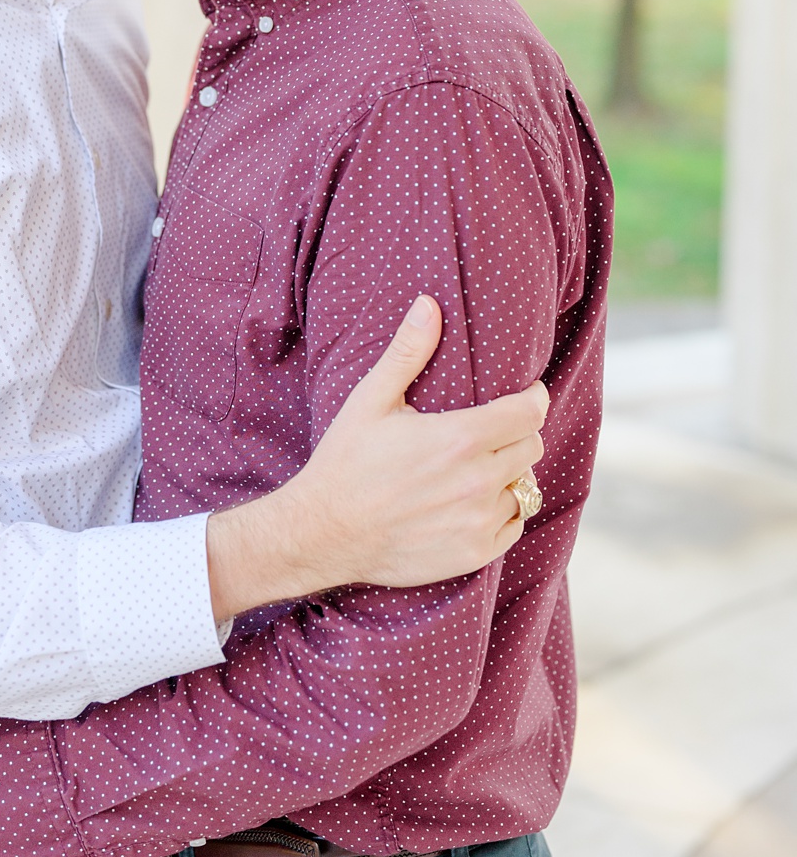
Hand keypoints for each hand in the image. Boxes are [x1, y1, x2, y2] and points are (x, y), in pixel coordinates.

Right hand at [207, 295, 549, 620]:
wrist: (322, 532)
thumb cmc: (345, 461)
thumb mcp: (370, 401)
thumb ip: (408, 353)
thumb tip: (428, 304)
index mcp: (459, 438)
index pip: (530, 413)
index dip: (533, 399)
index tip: (526, 395)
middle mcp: (478, 481)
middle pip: (531, 448)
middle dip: (516, 436)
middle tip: (486, 435)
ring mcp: (479, 520)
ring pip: (523, 488)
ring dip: (507, 477)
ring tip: (473, 471)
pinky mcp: (476, 552)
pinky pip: (513, 525)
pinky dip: (500, 513)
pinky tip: (467, 505)